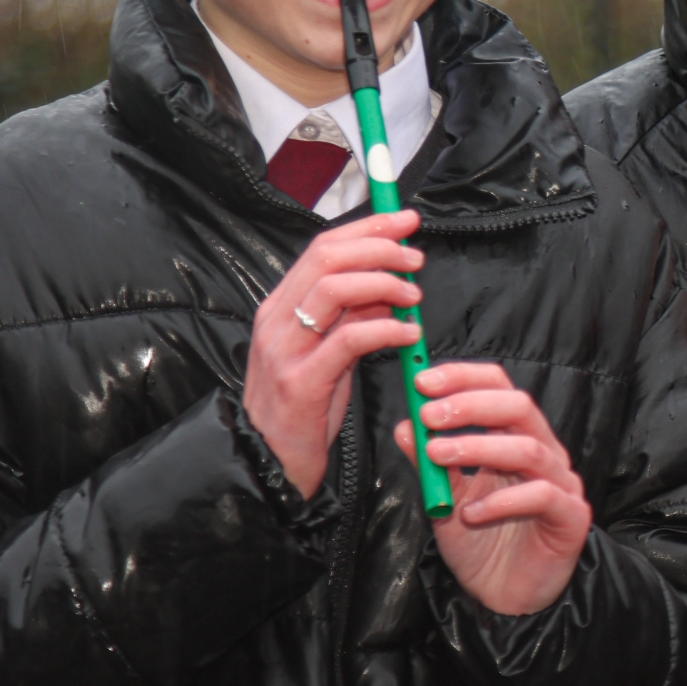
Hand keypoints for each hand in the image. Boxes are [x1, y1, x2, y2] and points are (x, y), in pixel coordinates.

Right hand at [246, 211, 424, 497]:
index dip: (368, 227)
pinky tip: (408, 333)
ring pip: (334, 289)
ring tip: (414, 298)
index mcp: (281, 306)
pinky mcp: (300, 382)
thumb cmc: (305, 408)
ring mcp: (284, 350)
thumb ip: (354, 315)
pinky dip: (384, 328)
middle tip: (416, 260)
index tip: (407, 222)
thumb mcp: (330, 352)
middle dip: (380, 248)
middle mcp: (276, 320)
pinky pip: (347, 340)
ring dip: (385, 284)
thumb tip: (392, 284)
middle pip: (328, 258)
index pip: (324, 247)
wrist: (270, 464)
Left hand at [393, 362, 592, 615]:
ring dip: (478, 447)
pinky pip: (541, 495)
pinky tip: (469, 514)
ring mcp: (562, 482)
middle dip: (470, 405)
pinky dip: (502, 500)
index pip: (498, 387)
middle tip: (428, 414)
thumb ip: (430, 465)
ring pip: (528, 447)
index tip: (422, 382)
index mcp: (516, 437)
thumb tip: (405, 426)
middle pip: (519, 406)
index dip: (463, 378)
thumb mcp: (444, 500)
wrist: (505, 598)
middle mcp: (544, 452)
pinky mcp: (571, 516)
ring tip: (436, 456)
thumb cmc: (481, 544)